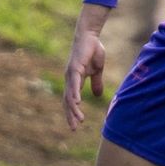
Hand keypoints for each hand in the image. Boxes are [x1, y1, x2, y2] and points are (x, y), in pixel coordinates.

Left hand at [63, 7, 109, 130]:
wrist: (90, 36)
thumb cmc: (93, 50)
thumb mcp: (97, 70)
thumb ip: (95, 83)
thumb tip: (96, 95)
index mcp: (75, 81)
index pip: (71, 100)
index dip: (73, 113)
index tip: (76, 125)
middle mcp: (70, 80)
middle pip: (67, 102)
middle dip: (70, 116)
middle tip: (74, 129)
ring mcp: (70, 75)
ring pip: (70, 96)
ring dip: (73, 109)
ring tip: (78, 120)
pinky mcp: (75, 69)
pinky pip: (74, 85)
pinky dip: (75, 94)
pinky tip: (77, 103)